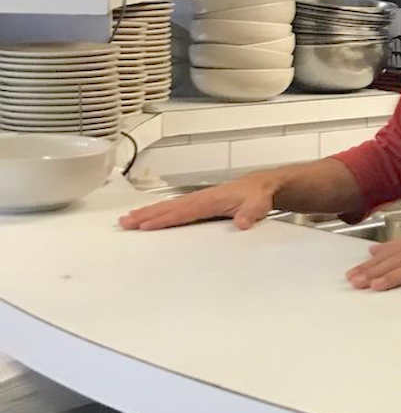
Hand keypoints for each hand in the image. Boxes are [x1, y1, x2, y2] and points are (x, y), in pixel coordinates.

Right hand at [119, 172, 279, 230]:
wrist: (262, 186)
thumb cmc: (257, 196)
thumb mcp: (258, 206)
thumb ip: (250, 214)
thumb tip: (243, 222)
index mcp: (210, 200)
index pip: (183, 212)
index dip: (164, 219)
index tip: (145, 226)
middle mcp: (200, 198)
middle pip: (169, 207)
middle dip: (146, 214)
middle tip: (125, 222)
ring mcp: (198, 199)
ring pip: (168, 206)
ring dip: (147, 212)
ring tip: (127, 219)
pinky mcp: (199, 202)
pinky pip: (174, 207)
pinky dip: (158, 211)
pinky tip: (148, 216)